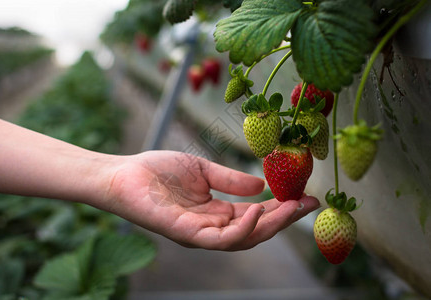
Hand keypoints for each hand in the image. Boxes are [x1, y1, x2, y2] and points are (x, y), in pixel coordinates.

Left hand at [103, 151, 319, 250]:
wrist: (126, 175)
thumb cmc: (159, 172)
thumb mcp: (203, 170)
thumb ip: (230, 180)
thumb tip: (262, 185)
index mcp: (217, 213)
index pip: (256, 215)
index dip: (281, 208)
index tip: (306, 195)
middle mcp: (212, 228)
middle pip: (256, 230)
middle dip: (284, 219)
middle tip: (310, 203)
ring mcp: (200, 234)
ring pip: (244, 238)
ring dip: (270, 225)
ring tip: (290, 205)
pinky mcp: (186, 234)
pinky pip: (220, 239)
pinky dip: (243, 228)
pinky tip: (258, 209)